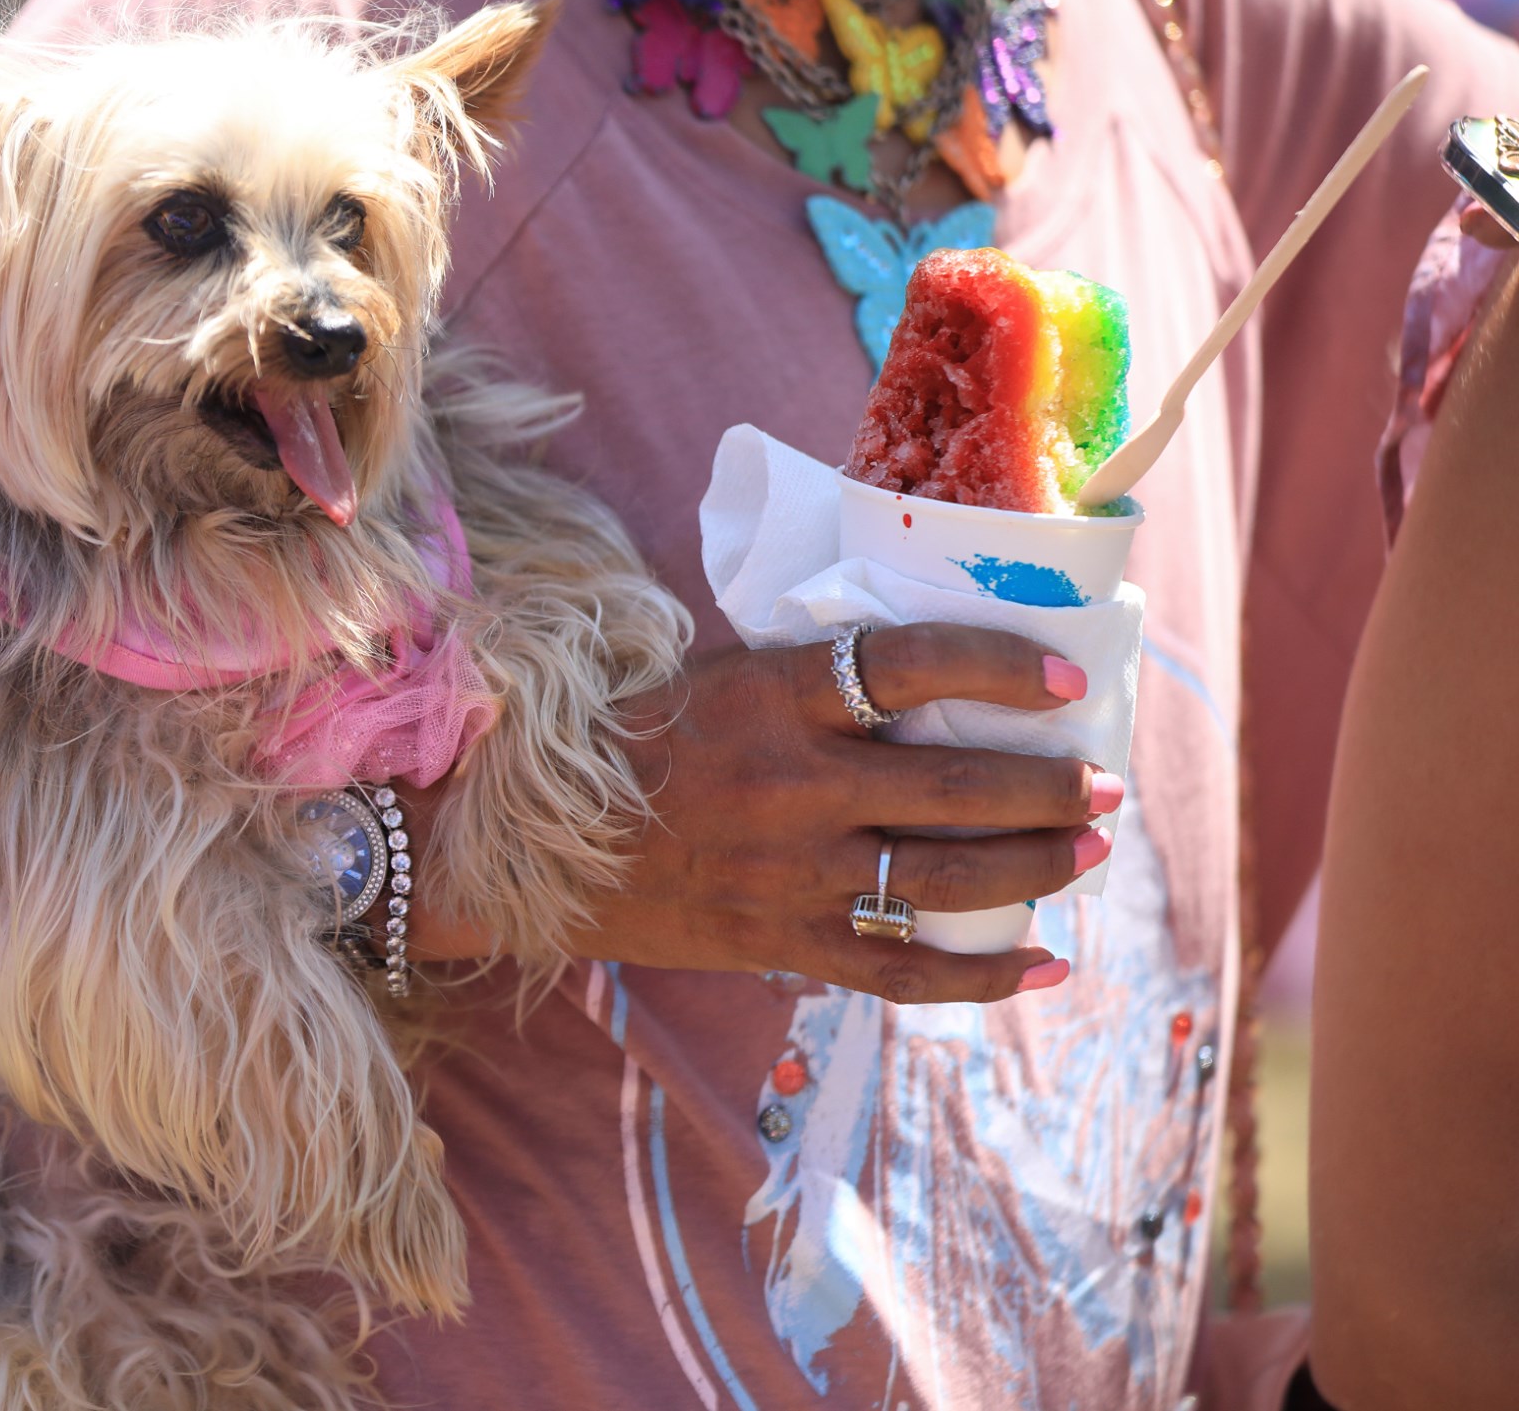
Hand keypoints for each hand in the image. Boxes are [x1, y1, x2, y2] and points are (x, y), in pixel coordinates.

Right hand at [408, 623, 1118, 1004]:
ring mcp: (788, 875)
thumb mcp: (721, 678)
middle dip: (1048, 789)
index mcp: (772, 698)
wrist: (539, 842)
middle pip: (953, 788)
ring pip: (943, 881)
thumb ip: (818, 678)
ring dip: (1034, 869)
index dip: (997, 668)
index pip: (908, 667)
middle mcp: (790, 787)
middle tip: (1104, 784)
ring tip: (1087, 852)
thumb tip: (938, 670)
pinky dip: (981, 976)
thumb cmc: (641, 740)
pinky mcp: (781, 943)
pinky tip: (1043, 965)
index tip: (1064, 676)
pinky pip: (899, 971)